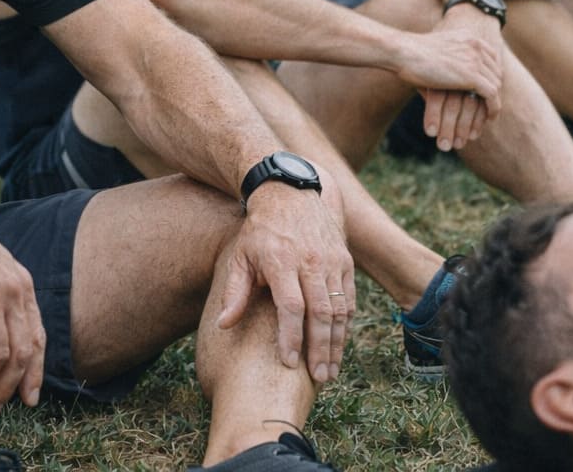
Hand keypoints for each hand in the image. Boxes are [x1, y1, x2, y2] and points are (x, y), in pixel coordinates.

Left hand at [216, 181, 354, 383]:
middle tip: (319, 378)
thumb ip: (235, 292)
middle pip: (320, 313)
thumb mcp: (240, 256)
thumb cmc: (260, 231)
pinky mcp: (344, 261)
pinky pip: (349, 298)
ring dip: (336, 343)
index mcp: (282, 262)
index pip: (291, 307)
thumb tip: (223, 326)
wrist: (290, 194)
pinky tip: (339, 344)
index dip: (291, 337)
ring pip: (339, 309)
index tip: (289, 362)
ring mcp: (331, 261)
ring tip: (330, 370)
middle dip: (320, 350)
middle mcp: (311, 262)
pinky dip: (346, 324)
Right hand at [396, 14, 502, 150]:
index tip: (486, 88)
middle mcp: (476, 46)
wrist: (404, 52)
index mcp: (469, 37)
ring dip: (493, 102)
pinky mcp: (472, 76)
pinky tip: (489, 119)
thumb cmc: (410, 53)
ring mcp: (476, 60)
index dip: (490, 75)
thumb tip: (449, 74)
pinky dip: (493, 109)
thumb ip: (450, 58)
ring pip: (495, 85)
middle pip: (495, 72)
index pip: (491, 58)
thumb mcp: (437, 50)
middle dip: (494, 90)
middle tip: (489, 105)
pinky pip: (492, 96)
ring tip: (489, 116)